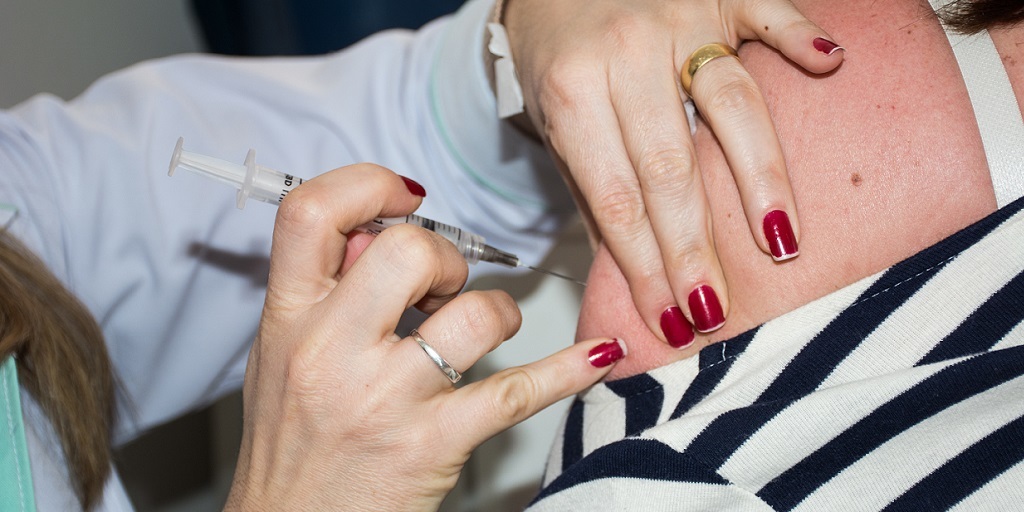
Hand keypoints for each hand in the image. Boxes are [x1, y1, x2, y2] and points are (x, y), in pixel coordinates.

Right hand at [225, 164, 625, 509]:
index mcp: (287, 319)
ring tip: (492, 328)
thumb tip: (379, 234)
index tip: (404, 195)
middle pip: (407, 251)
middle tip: (446, 286)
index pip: (312, 214)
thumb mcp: (280, 358)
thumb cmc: (291, 449)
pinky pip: (517, 392)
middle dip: (445, 256)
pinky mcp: (432, 444)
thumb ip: (325, 290)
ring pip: (475, 314)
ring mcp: (383, 399)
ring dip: (500, 311)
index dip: (366, 184)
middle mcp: (329, 351)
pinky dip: (567, 371)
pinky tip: (595, 356)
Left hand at [502, 0, 843, 346]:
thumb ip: (595, 193)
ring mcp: (677, 17)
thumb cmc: (558, 54)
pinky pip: (767, 10)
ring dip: (759, 177)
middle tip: (716, 308)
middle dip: (694, 248)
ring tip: (781, 241)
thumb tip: (632, 275)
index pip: (616, 198)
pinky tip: (831, 64)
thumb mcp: (556, 124)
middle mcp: (624, 54)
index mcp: (572, 92)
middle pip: (670, 166)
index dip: (644, 267)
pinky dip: (799, 36)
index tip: (670, 321)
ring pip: (729, 102)